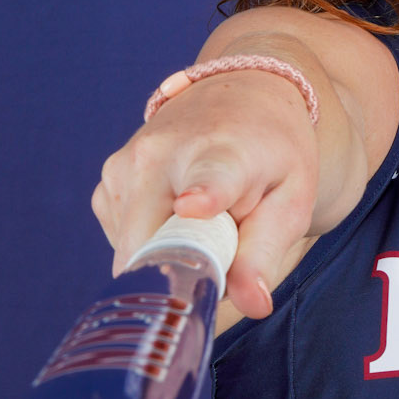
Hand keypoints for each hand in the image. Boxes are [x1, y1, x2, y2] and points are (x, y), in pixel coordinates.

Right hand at [92, 70, 318, 318]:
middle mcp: (161, 153)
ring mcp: (125, 165)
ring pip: (134, 251)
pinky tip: (177, 216)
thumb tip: (252, 304)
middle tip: (219, 262)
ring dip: (167, 257)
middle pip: (150, 245)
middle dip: (180, 275)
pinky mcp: (108, 180)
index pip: (208, 177)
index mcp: (223, 154)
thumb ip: (265, 254)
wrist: (243, 93)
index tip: (193, 205)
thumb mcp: (290, 202)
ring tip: (204, 224)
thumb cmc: (272, 154)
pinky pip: (123, 239)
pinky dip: (151, 241)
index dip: (202, 196)